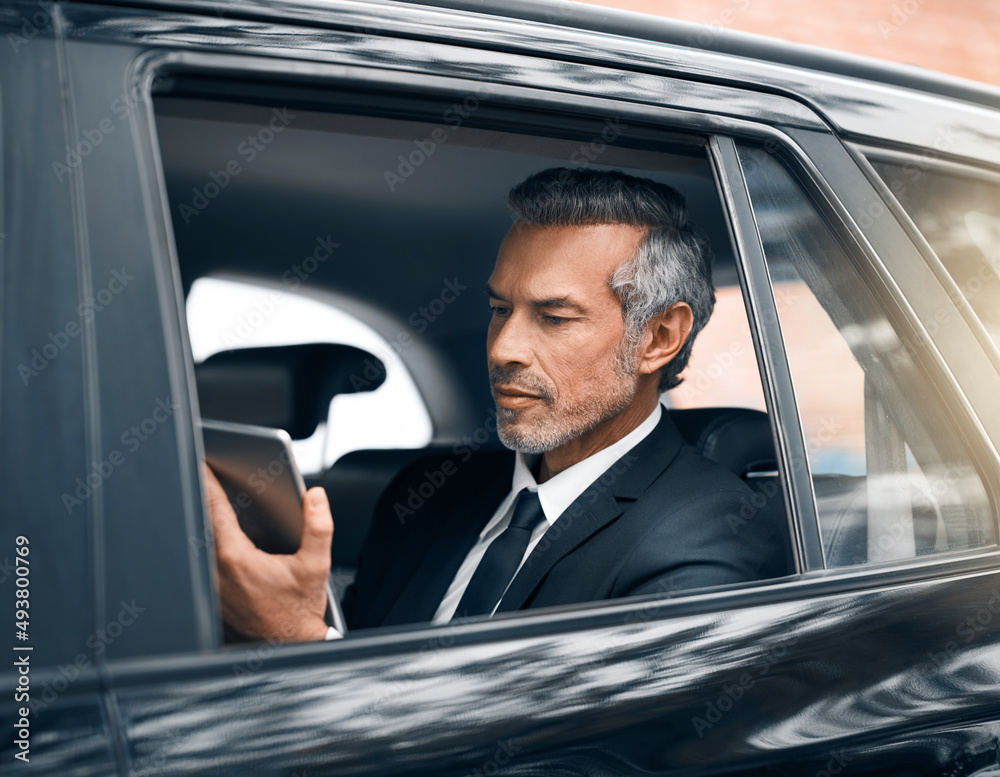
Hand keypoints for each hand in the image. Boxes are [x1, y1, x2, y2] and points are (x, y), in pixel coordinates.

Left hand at [203, 462, 332, 642]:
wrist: (288, 649)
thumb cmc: (299, 612)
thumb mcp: (316, 566)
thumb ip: (319, 526)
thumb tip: (316, 497)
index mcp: (236, 558)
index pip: (215, 509)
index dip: (209, 482)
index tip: (204, 463)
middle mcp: (215, 572)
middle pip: (200, 523)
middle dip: (204, 498)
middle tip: (205, 475)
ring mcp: (209, 587)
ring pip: (198, 544)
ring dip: (203, 522)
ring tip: (211, 500)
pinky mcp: (210, 598)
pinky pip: (201, 563)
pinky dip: (206, 546)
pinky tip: (217, 537)